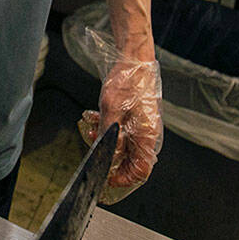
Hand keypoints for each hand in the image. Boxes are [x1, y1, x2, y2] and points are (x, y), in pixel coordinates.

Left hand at [88, 58, 162, 198]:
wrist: (134, 60)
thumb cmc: (128, 82)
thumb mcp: (112, 111)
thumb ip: (109, 137)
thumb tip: (106, 158)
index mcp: (147, 138)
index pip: (140, 171)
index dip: (122, 179)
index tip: (105, 178)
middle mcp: (147, 135)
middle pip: (130, 160)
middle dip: (110, 159)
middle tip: (93, 154)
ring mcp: (142, 126)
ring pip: (123, 145)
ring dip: (105, 142)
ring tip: (91, 132)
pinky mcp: (135, 117)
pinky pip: (121, 131)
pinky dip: (107, 129)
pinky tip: (94, 119)